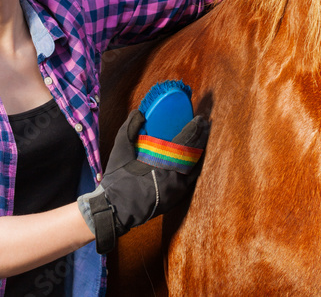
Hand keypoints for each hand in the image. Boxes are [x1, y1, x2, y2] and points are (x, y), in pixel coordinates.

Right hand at [77, 110, 209, 253]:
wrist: (115, 209)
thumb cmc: (117, 179)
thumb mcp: (120, 151)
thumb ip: (129, 129)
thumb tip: (139, 113)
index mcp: (162, 165)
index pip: (185, 144)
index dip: (194, 130)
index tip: (200, 119)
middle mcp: (174, 178)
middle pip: (194, 155)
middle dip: (201, 138)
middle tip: (205, 125)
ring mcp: (177, 190)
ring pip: (194, 167)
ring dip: (199, 151)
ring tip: (202, 138)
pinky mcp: (176, 198)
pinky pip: (190, 179)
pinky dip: (194, 166)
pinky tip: (196, 157)